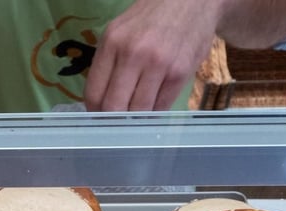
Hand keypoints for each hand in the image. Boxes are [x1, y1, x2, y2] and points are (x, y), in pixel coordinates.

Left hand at [84, 0, 223, 111]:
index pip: (94, 93)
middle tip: (117, 123)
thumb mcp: (120, 32)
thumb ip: (108, 64)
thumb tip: (99, 102)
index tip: (99, 117)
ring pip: (138, 112)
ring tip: (136, 113)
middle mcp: (133, 54)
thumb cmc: (151, 19)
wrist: (191, 1)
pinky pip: (161, 108)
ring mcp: (158, 65)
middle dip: (114, 121)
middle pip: (114, 108)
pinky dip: (154, 113)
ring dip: (136, 119)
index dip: (95, 112)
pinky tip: (153, 105)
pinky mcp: (179, 74)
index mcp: (112, 43)